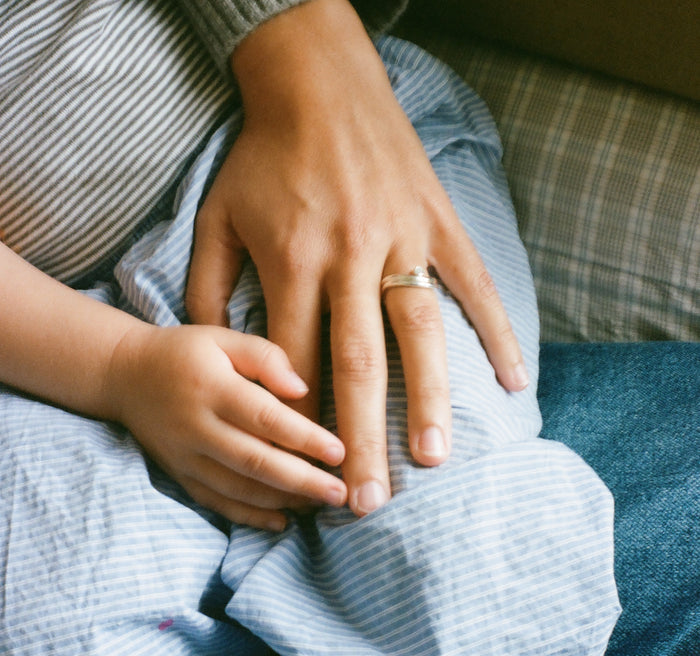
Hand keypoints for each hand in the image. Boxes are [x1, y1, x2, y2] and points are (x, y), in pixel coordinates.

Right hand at [107, 324, 346, 530]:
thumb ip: (265, 357)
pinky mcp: (179, 474)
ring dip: (283, 500)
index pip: (266, 419)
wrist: (125, 375)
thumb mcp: (223, 338)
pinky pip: (216, 502)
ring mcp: (186, 456)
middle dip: (303, 481)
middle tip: (341, 493)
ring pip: (239, 488)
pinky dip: (250, 516)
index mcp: (213, 388)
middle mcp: (198, 427)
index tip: (340, 453)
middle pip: (256, 462)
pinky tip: (281, 521)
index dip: (305, 439)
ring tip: (321, 505)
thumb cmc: (185, 353)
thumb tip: (302, 391)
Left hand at [185, 0, 527, 516]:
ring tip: (434, 457)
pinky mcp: (439, 223)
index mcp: (293, 259)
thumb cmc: (263, 157)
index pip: (297, 358)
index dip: (300, 420)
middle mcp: (350, 256)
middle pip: (358, 360)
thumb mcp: (217, 217)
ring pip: (421, 330)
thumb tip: (219, 353)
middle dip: (361, 436)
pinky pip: (474, 283)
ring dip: (430, 397)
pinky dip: (497, 332)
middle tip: (367, 500)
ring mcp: (402, 240)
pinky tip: (515, 380)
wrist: (316, 85)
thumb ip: (210, 289)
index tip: (308, 470)